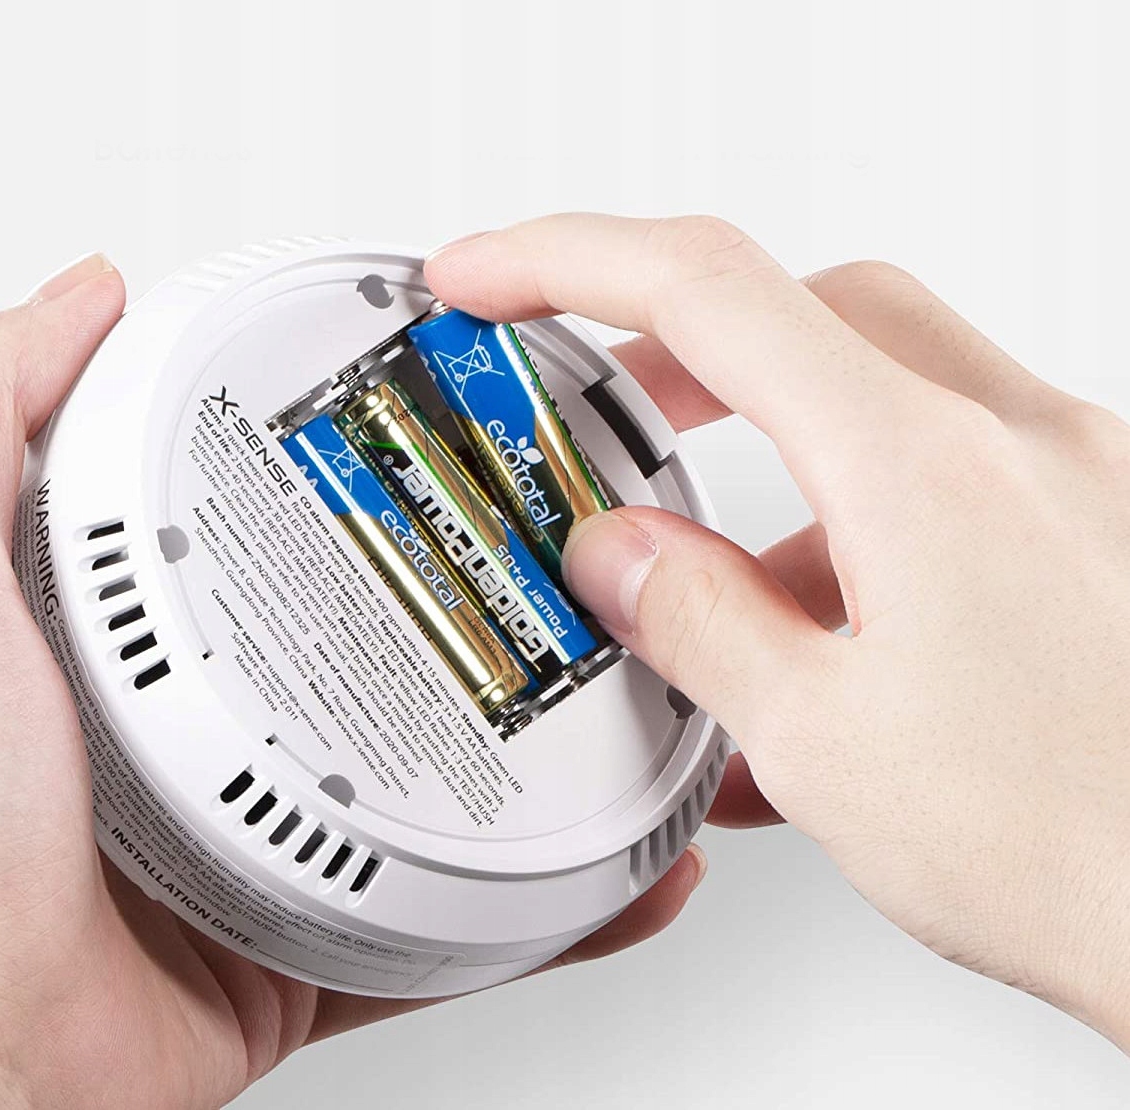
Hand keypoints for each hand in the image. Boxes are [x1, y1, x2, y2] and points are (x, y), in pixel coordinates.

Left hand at [0, 254, 705, 1108]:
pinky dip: (547, 917)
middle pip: (373, 653)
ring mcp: (271, 847)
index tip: (431, 437)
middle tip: (561, 570)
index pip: (269, 532)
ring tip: (614, 705)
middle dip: (476, 615)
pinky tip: (613, 878)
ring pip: (436, 790)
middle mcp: (209, 743)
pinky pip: (456, 929)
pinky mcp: (317, 946)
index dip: (353, 476)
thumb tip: (73, 297)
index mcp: (134, 651)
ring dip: (537, 758)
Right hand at [426, 214, 1129, 1049]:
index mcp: (926, 470)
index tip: (484, 276)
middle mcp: (1018, 442)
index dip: (566, 261)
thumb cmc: (1083, 854)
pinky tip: (829, 634)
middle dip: (682, 349)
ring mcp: (1073, 478)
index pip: (710, 293)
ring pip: (885, 392)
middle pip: (808, 309)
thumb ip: (698, 622)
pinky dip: (862, 523)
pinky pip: (952, 474)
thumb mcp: (826, 741)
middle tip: (606, 408)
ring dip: (781, 467)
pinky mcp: (1098, 529)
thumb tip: (620, 555)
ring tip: (723, 589)